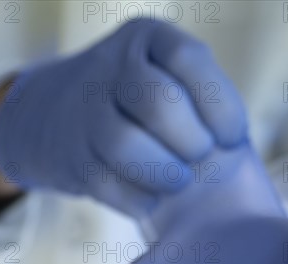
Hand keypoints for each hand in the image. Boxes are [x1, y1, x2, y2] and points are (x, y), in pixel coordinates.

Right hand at [0, 18, 246, 219]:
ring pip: (124, 144)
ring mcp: (84, 111)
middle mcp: (110, 67)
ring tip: (178, 181)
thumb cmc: (137, 105)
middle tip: (199, 156)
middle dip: (191, 140)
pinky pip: (104, 183)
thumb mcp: (166, 76)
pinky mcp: (70, 156)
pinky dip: (136, 199)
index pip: (187, 59)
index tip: (232, 139)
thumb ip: (200, 99)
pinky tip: (151, 199)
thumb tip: (230, 147)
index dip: (219, 104)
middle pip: (158, 102)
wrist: (54, 115)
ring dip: (163, 172)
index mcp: (146, 39)